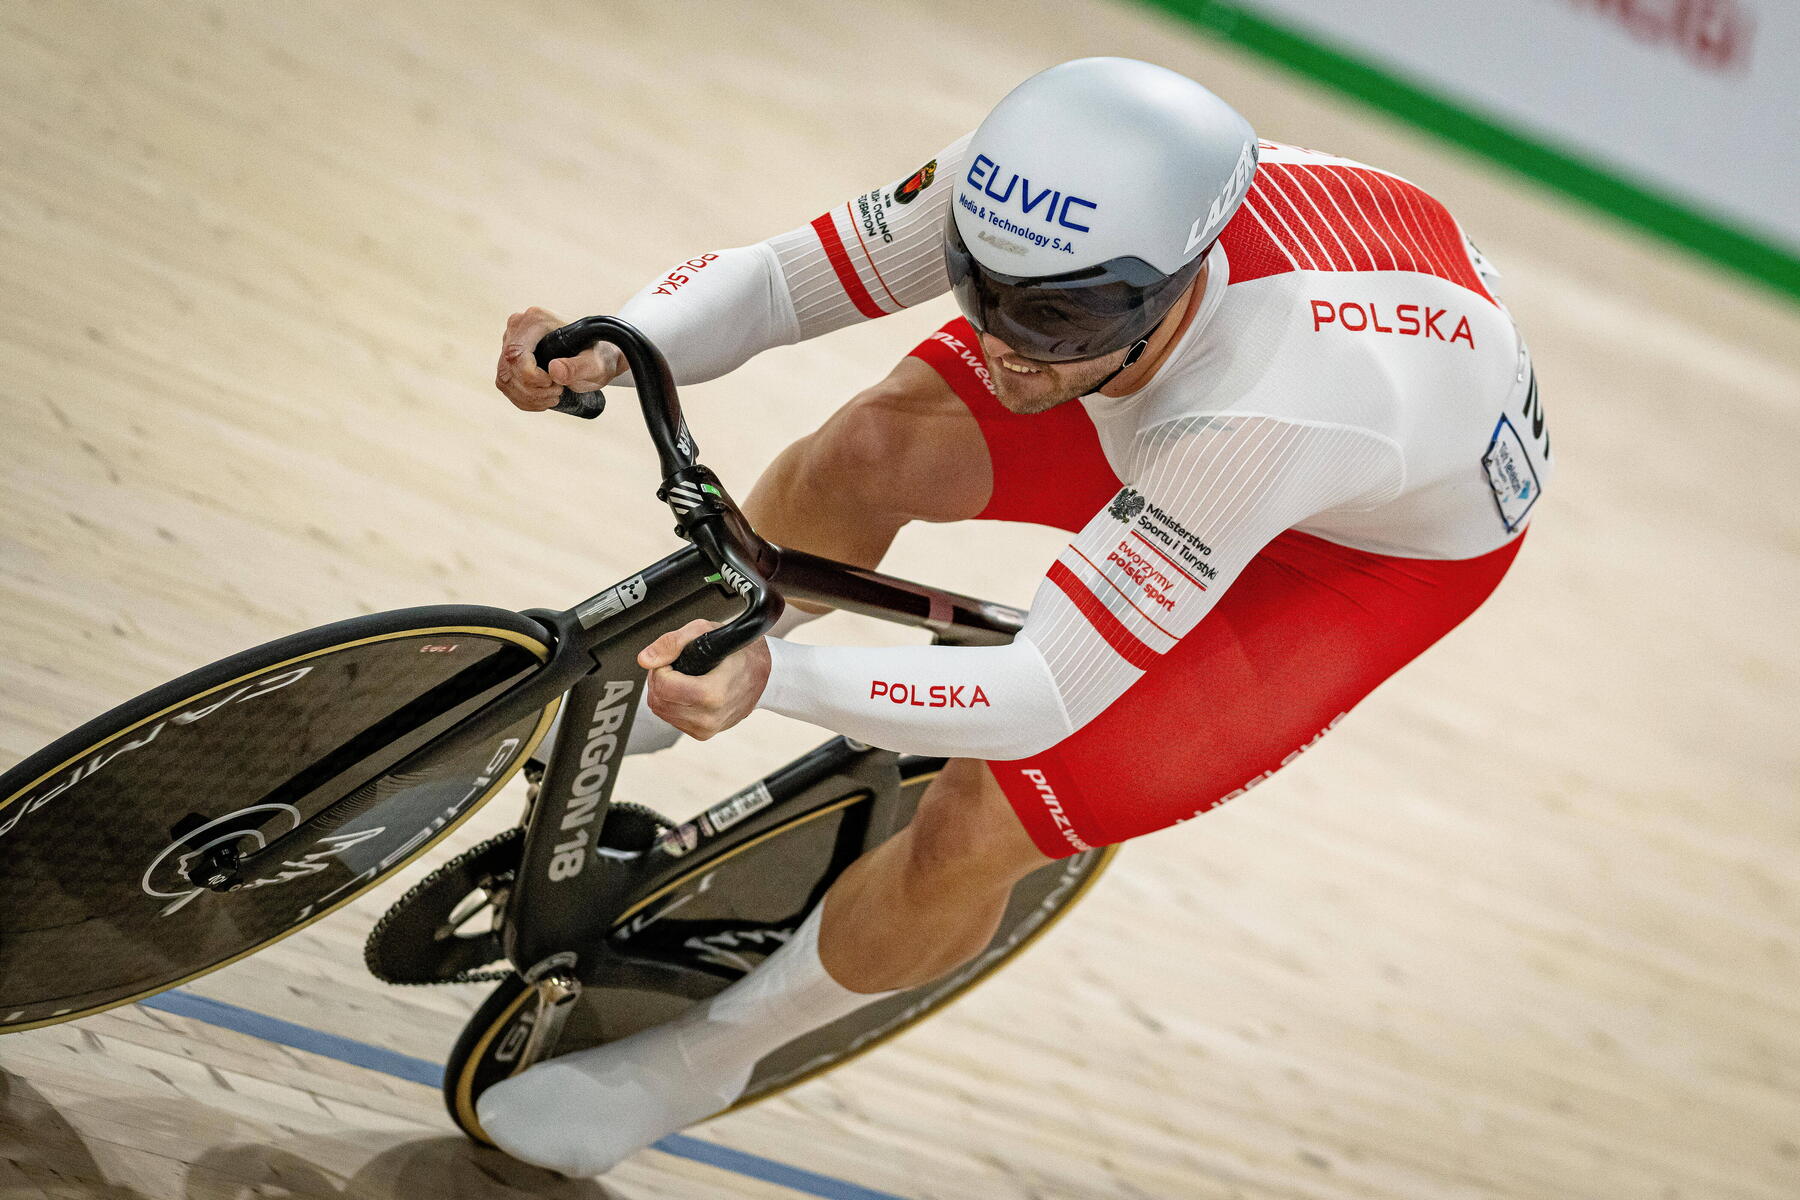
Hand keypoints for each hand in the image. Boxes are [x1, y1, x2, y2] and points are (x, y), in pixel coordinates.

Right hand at [495, 306, 625, 411]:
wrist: (599, 356)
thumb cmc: (599, 356)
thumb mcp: (596, 364)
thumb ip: (578, 367)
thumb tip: (554, 370)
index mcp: (536, 320)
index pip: (516, 353)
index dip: (530, 376)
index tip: (554, 384)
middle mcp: (518, 326)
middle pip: (508, 368)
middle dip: (531, 390)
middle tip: (558, 393)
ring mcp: (512, 341)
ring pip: (504, 378)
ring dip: (528, 397)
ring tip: (553, 396)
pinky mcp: (510, 357)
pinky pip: (505, 383)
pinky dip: (522, 398)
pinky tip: (542, 399)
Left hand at [637, 619, 770, 739]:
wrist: (764, 674)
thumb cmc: (739, 653)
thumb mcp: (705, 632)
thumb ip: (672, 643)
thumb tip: (646, 659)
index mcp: (711, 695)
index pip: (662, 687)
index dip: (660, 668)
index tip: (672, 659)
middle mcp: (708, 718)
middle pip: (658, 700)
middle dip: (659, 679)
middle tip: (675, 665)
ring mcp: (705, 729)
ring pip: (661, 711)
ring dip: (663, 691)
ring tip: (682, 677)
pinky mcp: (702, 734)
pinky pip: (671, 718)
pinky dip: (672, 703)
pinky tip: (687, 690)